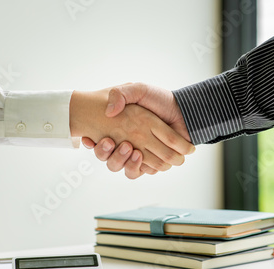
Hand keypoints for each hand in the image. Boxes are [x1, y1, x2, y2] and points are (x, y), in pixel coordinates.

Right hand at [71, 88, 192, 171]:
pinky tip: (139, 156)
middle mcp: (125, 144)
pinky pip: (137, 172)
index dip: (90, 143)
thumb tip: (109, 112)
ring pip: (119, 167)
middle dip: (105, 153)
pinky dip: (137, 166)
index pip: (97, 139)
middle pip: (106, 158)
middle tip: (112, 142)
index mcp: (119, 129)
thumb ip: (121, 94)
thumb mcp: (139, 89)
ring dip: (121, 161)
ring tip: (129, 149)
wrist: (184, 111)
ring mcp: (138, 155)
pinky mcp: (150, 164)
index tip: (89, 139)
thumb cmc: (160, 100)